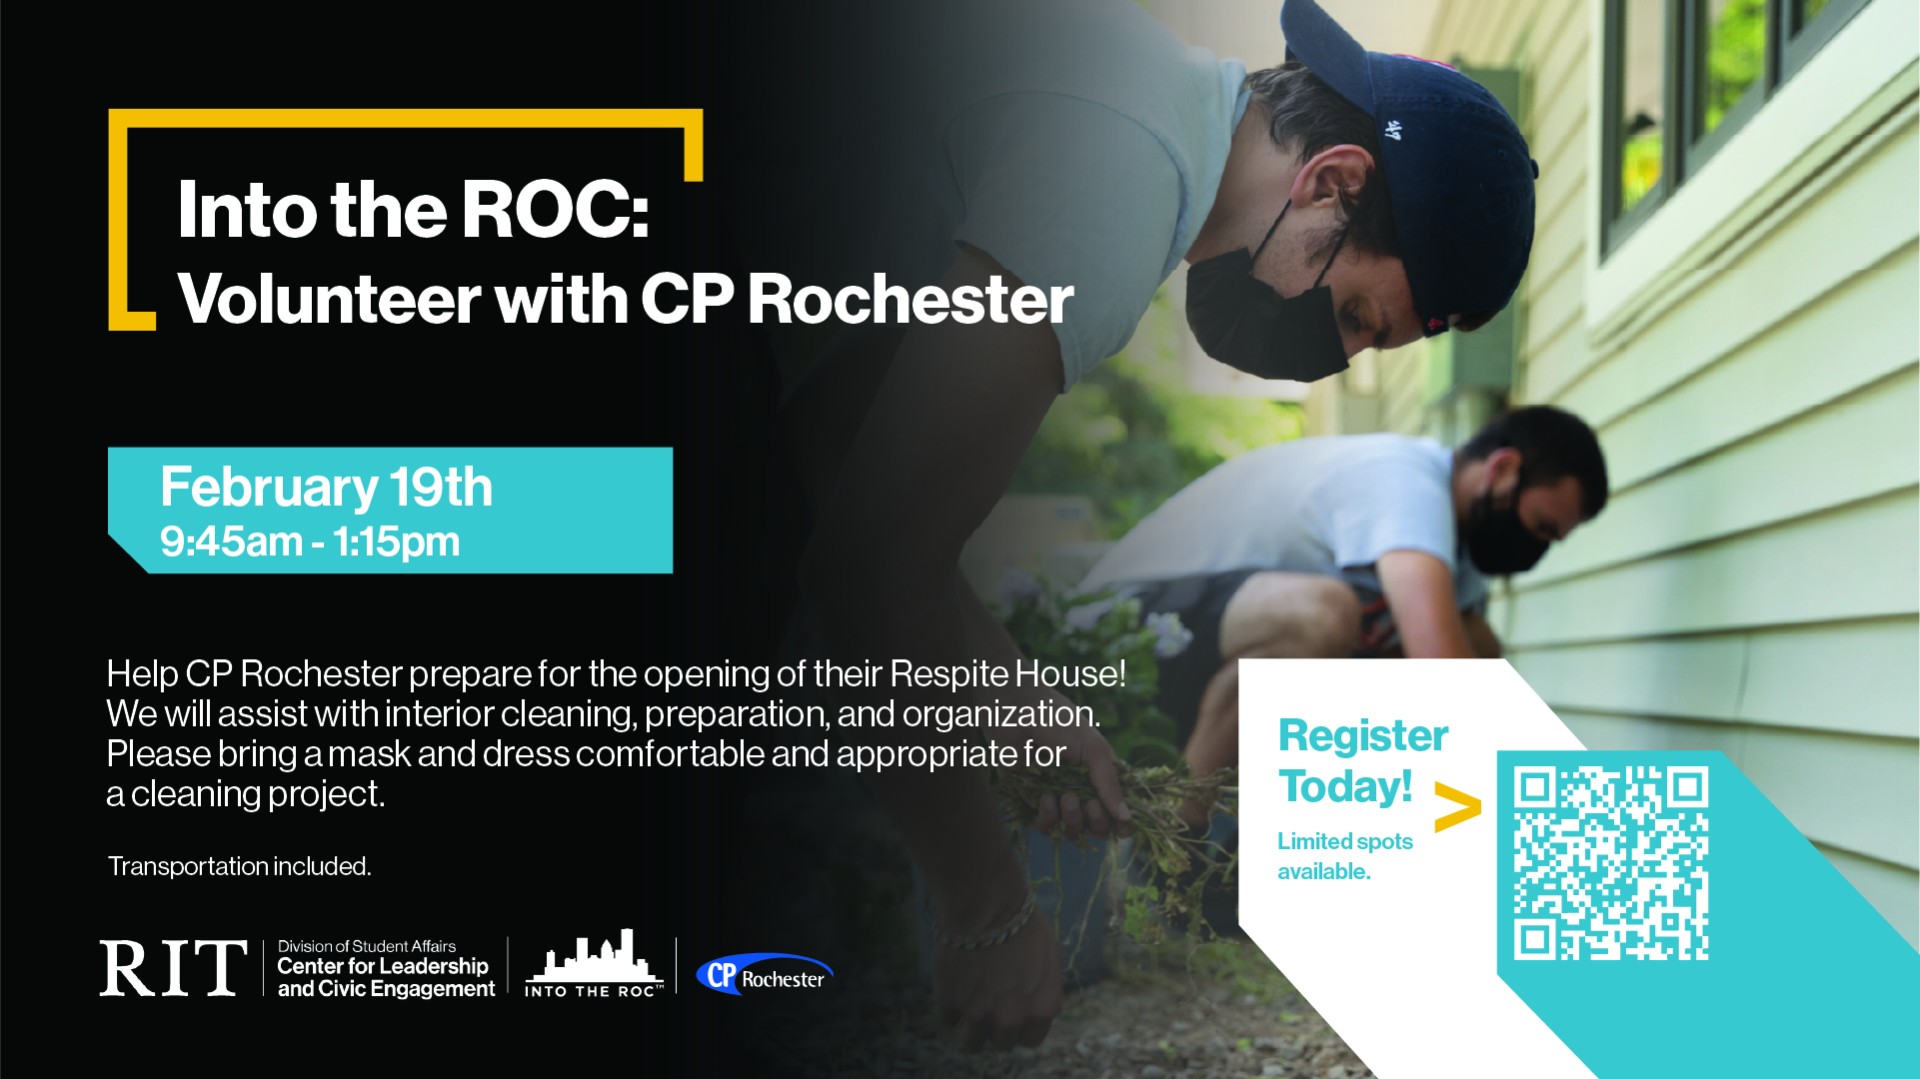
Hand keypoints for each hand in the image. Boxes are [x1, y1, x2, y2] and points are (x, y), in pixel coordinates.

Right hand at [931, 875, 1062, 1048]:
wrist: (985, 904)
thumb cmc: (1022, 922)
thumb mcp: (1049, 955)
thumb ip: (1043, 987)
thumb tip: (1033, 1000)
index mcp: (1041, 1008)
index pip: (1030, 1040)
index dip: (1021, 1027)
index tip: (1012, 1014)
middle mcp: (1011, 1019)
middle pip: (1001, 1044)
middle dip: (996, 1028)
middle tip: (989, 1007)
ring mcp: (978, 1014)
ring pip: (970, 1043)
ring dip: (969, 1028)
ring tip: (967, 1008)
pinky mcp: (949, 1004)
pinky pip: (946, 1020)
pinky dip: (949, 1008)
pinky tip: (953, 989)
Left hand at [1029, 717, 1132, 840]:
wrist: (1016, 712)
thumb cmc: (1059, 722)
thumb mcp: (1093, 749)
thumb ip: (1109, 784)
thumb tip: (1127, 819)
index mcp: (1103, 774)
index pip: (1120, 810)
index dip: (1123, 824)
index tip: (1121, 828)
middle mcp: (1084, 789)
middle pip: (1098, 827)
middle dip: (1096, 821)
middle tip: (1087, 803)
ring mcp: (1059, 796)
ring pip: (1072, 830)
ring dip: (1072, 820)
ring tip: (1064, 796)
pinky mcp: (1033, 800)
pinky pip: (1045, 826)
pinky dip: (1047, 819)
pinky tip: (1044, 797)